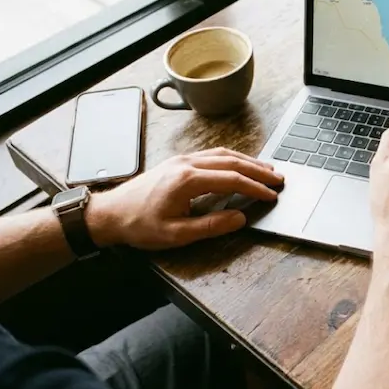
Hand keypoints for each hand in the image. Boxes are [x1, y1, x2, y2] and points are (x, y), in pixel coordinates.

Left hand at [87, 148, 283, 249]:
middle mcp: (187, 164)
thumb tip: (239, 217)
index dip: (255, 188)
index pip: (232, 180)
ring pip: (224, 154)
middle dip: (259, 170)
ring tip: (267, 169)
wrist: (109, 213)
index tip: (272, 195)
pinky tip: (241, 163)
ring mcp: (182, 159)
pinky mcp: (178, 161)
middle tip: (279, 178)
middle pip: (232, 162)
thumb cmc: (139, 225)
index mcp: (187, 180)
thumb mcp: (176, 234)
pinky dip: (233, 158)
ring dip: (248, 161)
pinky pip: (212, 155)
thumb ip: (211, 226)